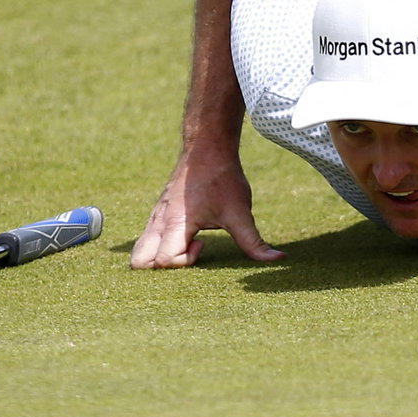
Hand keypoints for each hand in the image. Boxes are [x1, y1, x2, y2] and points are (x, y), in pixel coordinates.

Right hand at [130, 148, 284, 268]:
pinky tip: (186, 236)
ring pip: (139, 251)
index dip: (185, 262)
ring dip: (159, 257)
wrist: (207, 147)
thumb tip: (277, 258)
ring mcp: (155, 217)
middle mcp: (159, 222)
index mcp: (176, 223)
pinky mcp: (157, 213)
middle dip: (163, 269)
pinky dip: (159, 247)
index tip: (204, 244)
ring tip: (188, 244)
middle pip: (139, 262)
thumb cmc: (222, 178)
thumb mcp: (240, 212)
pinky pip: (146, 239)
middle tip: (189, 252)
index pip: (164, 261)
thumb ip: (254, 242)